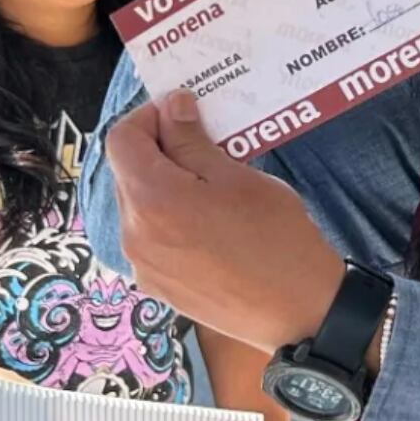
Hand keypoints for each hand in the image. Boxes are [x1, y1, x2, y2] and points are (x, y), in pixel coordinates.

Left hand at [106, 90, 343, 351]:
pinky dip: (169, 220)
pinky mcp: (156, 288)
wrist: (298, 313)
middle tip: (204, 148)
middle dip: (158, 151)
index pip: (121, 139)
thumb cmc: (277, 238)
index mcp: (152, 199)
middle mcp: (134, 234)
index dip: (148, 116)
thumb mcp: (238, 177)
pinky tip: (207, 226)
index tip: (184, 114)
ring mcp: (142, 265)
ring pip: (138, 207)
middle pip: (127, 173)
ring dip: (163, 187)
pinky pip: (150, 239)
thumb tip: (170, 107)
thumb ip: (192, 140)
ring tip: (209, 191)